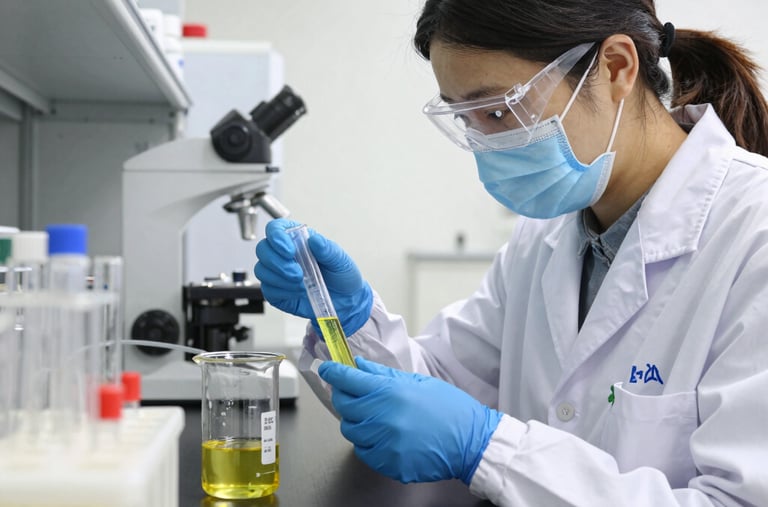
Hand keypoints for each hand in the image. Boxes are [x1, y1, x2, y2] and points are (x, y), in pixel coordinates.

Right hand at [254, 218, 372, 335]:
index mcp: (298, 239)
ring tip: (302, 284)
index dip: (276, 236)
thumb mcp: (341, 260)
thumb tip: (315, 240)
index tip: (289, 250)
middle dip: (278, 262)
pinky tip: (298, 292)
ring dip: (280, 279)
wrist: (346, 301)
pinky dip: (282, 292)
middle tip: (298, 273)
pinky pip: (268, 290)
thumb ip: (328, 250)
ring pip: (261, 270)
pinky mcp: (277, 292)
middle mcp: (284, 254)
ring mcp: (278, 273)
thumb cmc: (342, 276)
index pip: (276, 229)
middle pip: (263, 249)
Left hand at [318, 357, 501, 483]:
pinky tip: (381, 435)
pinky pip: (362, 451)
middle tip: (351, 392)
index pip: (348, 380)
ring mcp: (384, 443)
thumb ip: (383, 375)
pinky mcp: (388, 463)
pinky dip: (366, 442)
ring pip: (350, 430)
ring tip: (372, 416)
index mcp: (391, 393)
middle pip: (344, 405)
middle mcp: (383, 418)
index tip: (327, 368)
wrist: (471, 442)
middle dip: (343, 395)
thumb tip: (359, 365)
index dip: (333, 372)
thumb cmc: (449, 408)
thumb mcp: (418, 382)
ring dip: (355, 420)